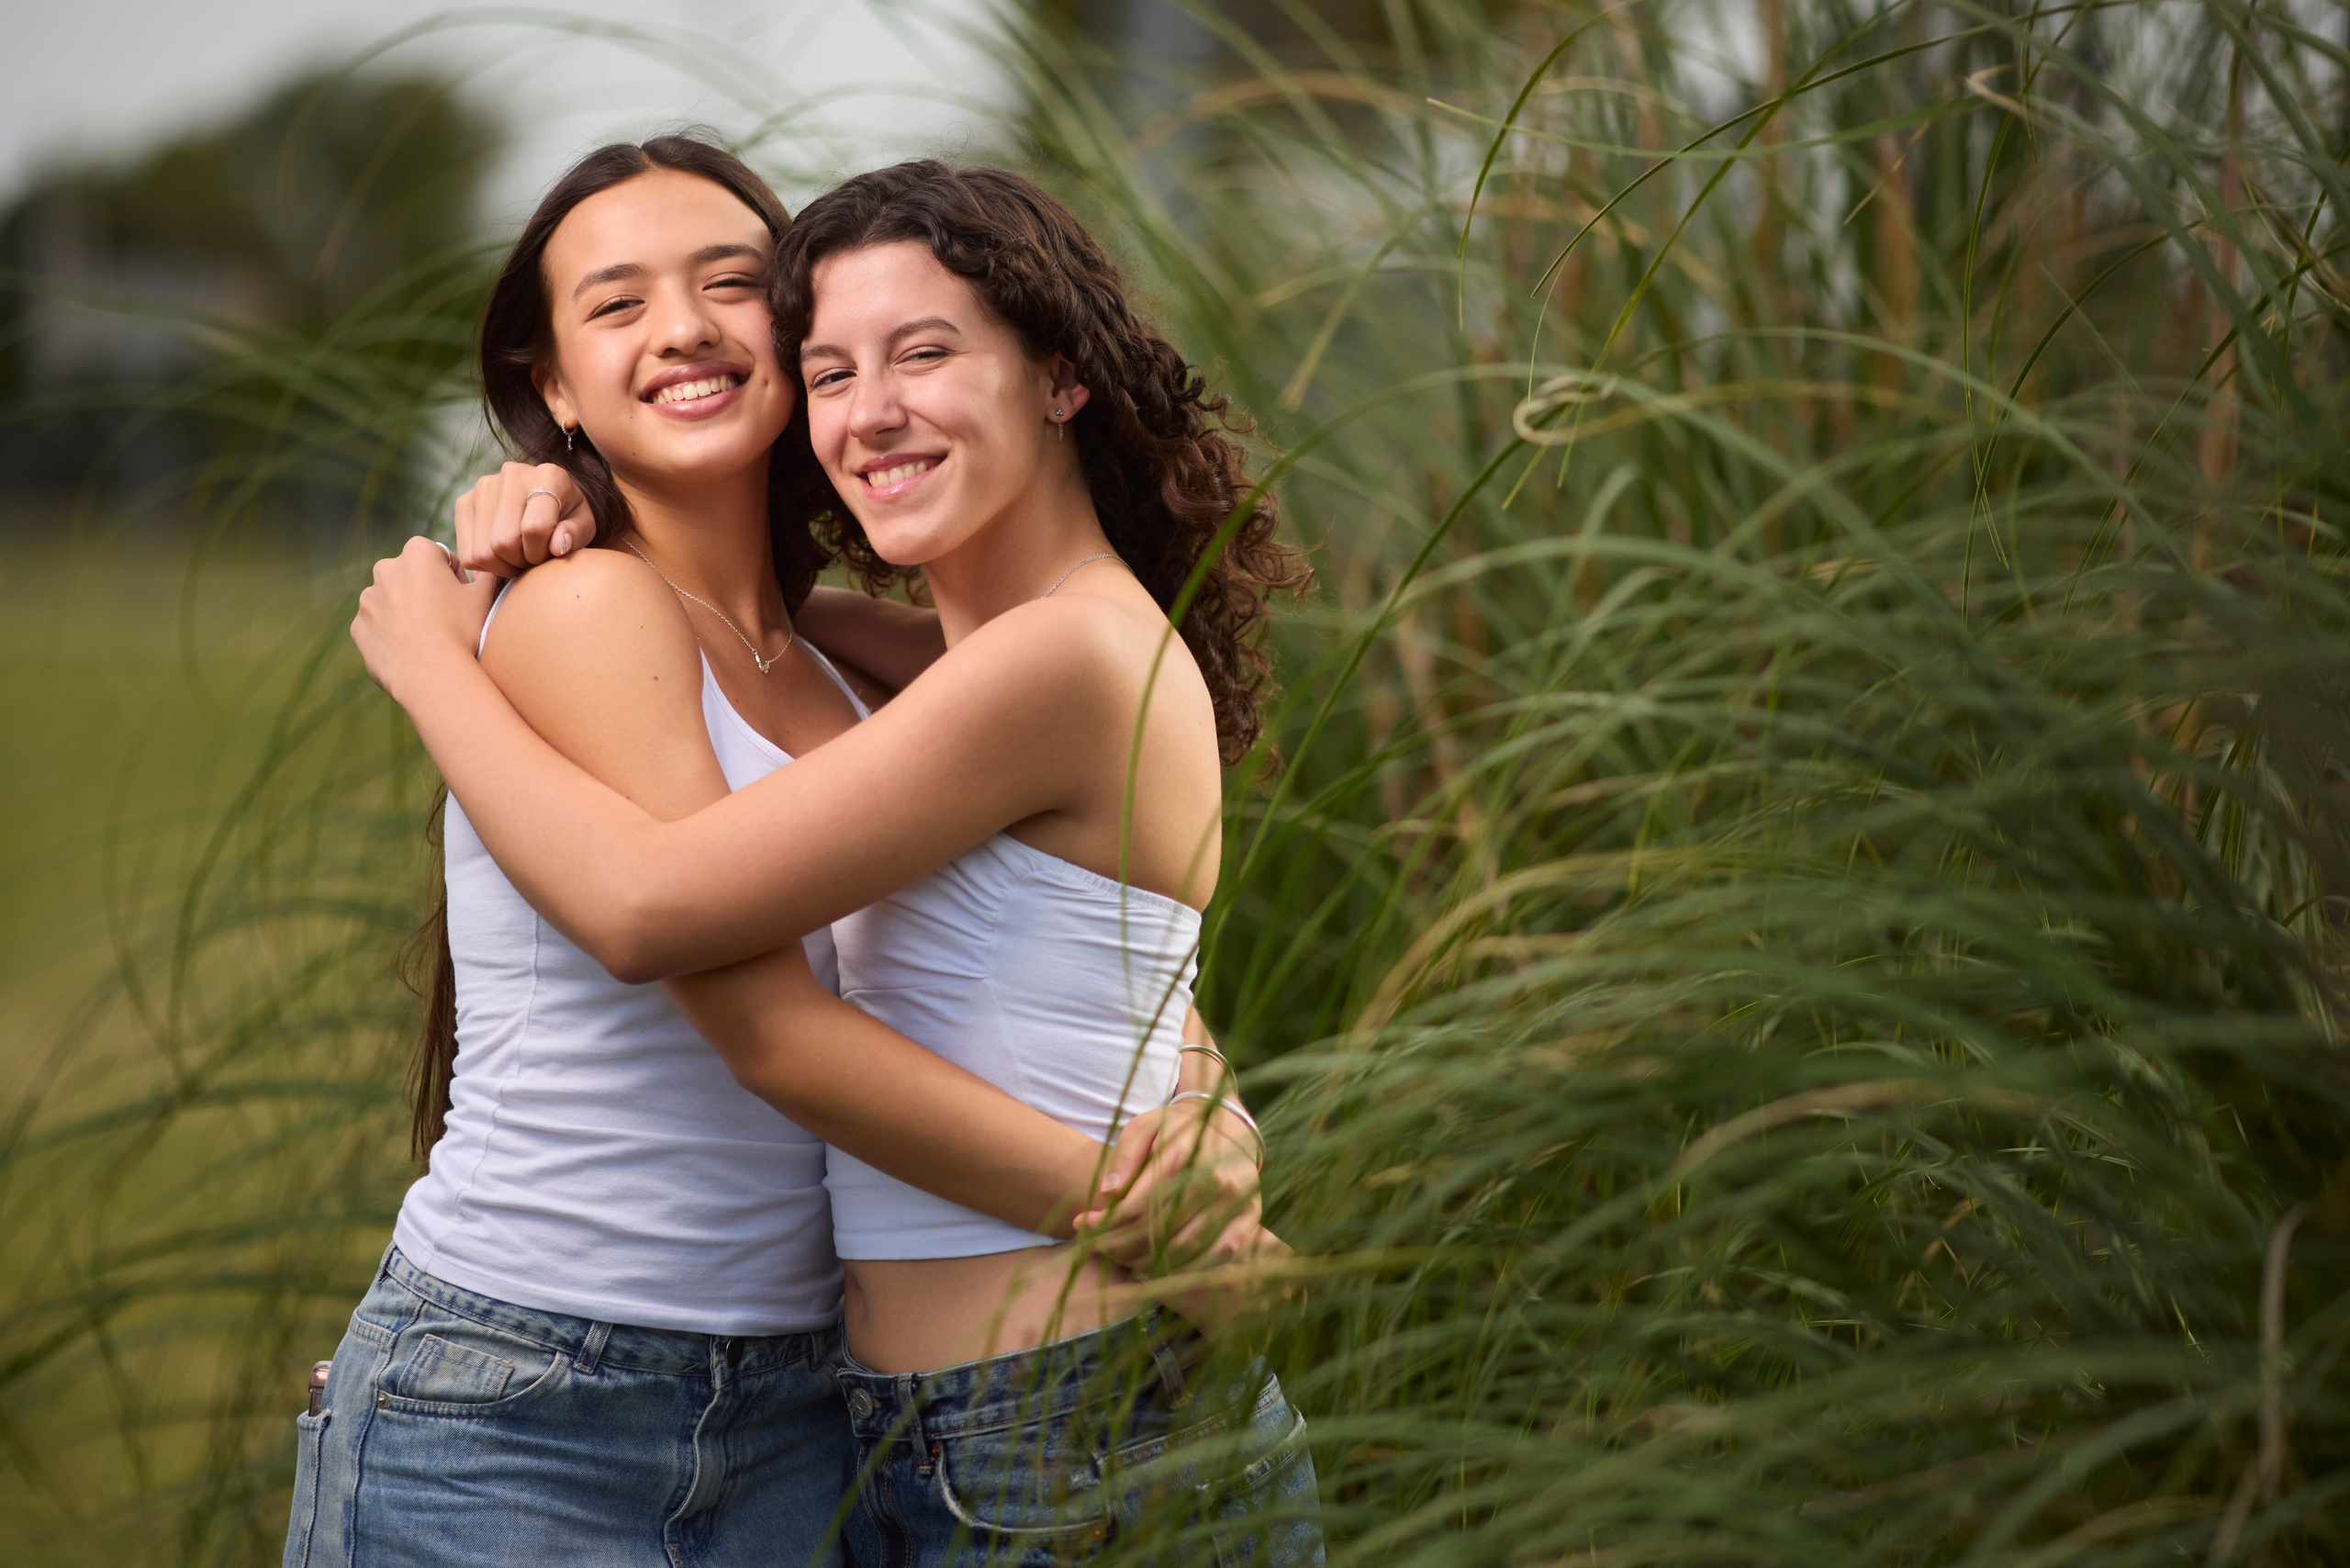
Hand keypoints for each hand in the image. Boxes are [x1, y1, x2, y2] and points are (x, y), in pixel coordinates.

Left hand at [352, 537, 500, 699]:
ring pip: (393, 600)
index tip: (462, 600)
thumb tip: (486, 569)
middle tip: (447, 620)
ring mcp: (368, 599)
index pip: (441, 557)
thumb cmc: (461, 630)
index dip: (455, 578)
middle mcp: (386, 568)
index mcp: (417, 553)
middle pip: (413, 576)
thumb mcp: (485, 596)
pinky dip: (392, 633)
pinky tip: (411, 650)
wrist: (431, 674)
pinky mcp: (358, 626)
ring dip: (408, 612)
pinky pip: (379, 626)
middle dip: (426, 591)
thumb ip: (486, 574)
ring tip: (429, 638)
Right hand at [454, 462, 594, 577]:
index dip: (541, 553)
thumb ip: (576, 534)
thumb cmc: (568, 516)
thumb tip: (557, 546)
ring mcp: (483, 486)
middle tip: (533, 559)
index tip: (549, 553)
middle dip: (521, 562)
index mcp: (548, 475)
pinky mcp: (464, 502)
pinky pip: (467, 554)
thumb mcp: (584, 524)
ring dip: (503, 567)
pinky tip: (501, 555)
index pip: (534, 528)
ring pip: (482, 552)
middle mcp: (512, 474)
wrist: (546, 499)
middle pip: (503, 543)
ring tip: (519, 557)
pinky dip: (485, 566)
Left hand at [1078, 1097, 1263, 1275]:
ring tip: (1124, 1260)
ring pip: (1184, 1250)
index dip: (1106, 1222)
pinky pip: (1216, 1257)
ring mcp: (1235, 1202)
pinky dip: (1186, 1270)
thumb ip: (1125, 1156)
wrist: (1229, 1126)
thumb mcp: (1144, 1127)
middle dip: (1121, 1247)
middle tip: (1098, 1249)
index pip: (1137, 1205)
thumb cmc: (1176, 1129)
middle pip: (1158, 1232)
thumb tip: (1107, 1193)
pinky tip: (1161, 1268)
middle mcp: (1213, 1180)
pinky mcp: (1250, 1219)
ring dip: (1148, 1264)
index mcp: (1183, 1156)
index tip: (1081, 1225)